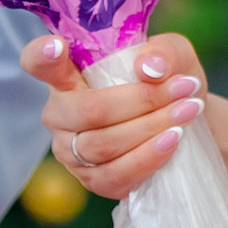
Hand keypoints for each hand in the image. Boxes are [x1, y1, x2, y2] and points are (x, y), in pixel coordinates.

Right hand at [21, 31, 206, 201]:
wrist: (186, 124)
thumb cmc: (167, 81)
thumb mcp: (173, 56)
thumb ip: (163, 53)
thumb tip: (148, 68)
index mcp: (68, 74)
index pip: (39, 62)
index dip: (42, 55)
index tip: (57, 46)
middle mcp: (60, 113)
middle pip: (90, 110)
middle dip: (142, 100)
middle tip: (185, 88)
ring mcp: (71, 151)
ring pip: (104, 144)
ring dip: (152, 127)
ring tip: (188, 111)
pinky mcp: (93, 180)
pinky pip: (116, 174)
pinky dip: (148, 156)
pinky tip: (172, 140)